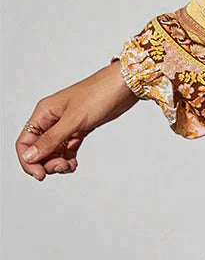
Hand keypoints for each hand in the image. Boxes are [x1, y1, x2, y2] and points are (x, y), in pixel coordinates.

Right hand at [16, 61, 139, 181]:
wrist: (125, 85)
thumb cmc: (100, 93)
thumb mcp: (74, 119)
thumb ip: (51, 139)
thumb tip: (29, 156)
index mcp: (45, 112)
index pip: (25, 142)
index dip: (28, 161)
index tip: (41, 174)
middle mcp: (52, 119)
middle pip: (38, 150)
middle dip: (46, 163)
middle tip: (62, 167)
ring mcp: (66, 124)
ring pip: (52, 151)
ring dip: (58, 162)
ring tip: (70, 166)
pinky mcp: (79, 128)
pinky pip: (66, 149)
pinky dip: (68, 159)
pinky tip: (74, 164)